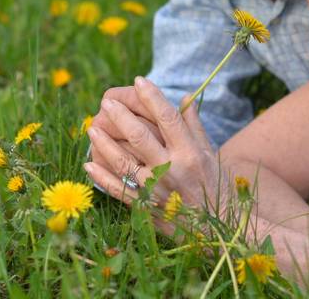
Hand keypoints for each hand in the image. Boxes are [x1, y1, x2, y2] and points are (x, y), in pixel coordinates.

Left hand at [84, 77, 226, 213]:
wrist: (218, 228)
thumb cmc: (216, 187)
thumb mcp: (210, 154)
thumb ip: (194, 126)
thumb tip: (184, 96)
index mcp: (190, 153)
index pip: (168, 118)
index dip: (152, 97)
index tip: (140, 80)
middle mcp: (172, 170)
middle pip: (140, 136)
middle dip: (120, 115)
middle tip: (107, 101)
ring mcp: (156, 190)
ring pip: (123, 162)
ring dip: (104, 143)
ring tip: (92, 127)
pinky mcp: (146, 208)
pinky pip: (118, 190)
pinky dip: (102, 177)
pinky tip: (89, 164)